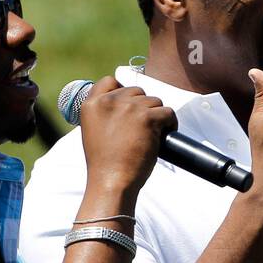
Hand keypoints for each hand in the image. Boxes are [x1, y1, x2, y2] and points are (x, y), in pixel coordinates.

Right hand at [78, 76, 177, 193]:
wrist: (111, 181)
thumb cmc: (104, 164)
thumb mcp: (93, 131)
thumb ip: (104, 114)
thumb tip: (126, 104)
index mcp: (91, 104)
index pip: (109, 81)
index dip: (123, 91)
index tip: (129, 106)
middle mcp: (109, 101)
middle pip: (137, 91)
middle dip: (143, 107)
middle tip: (143, 128)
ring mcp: (129, 108)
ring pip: (154, 101)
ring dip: (157, 117)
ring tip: (152, 135)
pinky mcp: (147, 118)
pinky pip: (168, 112)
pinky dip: (170, 124)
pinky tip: (164, 136)